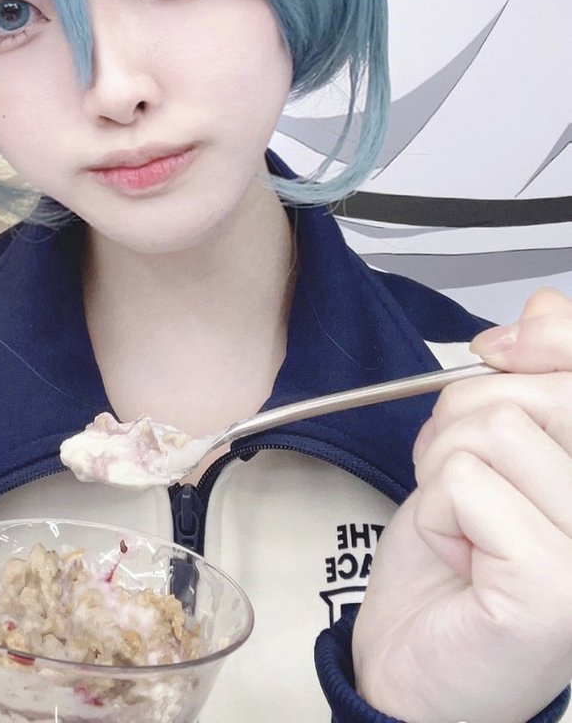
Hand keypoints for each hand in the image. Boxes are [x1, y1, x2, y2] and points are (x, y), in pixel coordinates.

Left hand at [352, 287, 571, 722]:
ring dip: (443, 465)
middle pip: (537, 388)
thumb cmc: (458, 562)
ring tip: (460, 520)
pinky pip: (465, 479)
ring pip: (493, 425)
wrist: (419, 667)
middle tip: (462, 477)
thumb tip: (544, 309)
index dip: (552, 336)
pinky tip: (456, 553)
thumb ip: (527, 381)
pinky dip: (434, 507)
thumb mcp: (490, 449)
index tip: (503, 350)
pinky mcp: (557, 586)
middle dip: (466, 415)